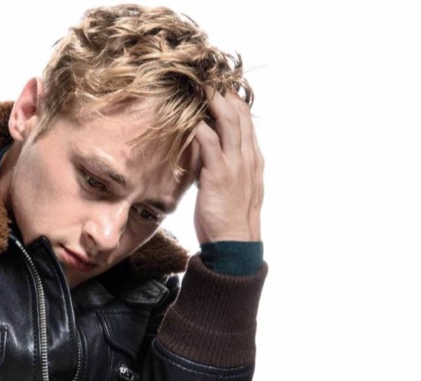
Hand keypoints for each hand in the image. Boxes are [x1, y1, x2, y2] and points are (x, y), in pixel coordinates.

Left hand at [193, 91, 263, 242]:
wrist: (234, 245)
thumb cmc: (229, 222)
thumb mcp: (235, 190)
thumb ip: (228, 169)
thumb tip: (211, 157)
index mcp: (253, 159)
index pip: (246, 120)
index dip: (233, 100)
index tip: (218, 86)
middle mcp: (247, 156)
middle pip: (239, 112)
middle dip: (223, 91)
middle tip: (206, 75)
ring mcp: (235, 163)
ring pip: (227, 119)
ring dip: (212, 99)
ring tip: (197, 85)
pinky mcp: (219, 173)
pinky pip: (208, 140)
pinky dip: (198, 125)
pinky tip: (187, 115)